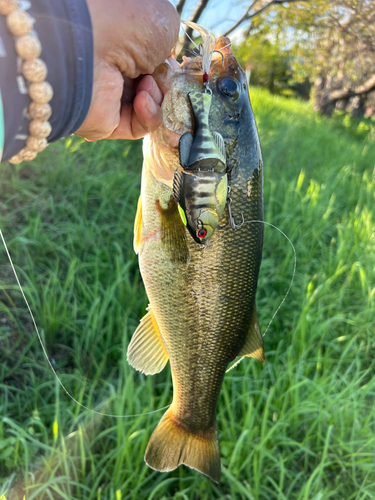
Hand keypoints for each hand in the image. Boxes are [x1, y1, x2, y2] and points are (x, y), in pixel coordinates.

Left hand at [75, 0, 179, 140]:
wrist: (85, 44)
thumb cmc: (121, 21)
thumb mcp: (160, 21)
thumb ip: (169, 42)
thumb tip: (166, 65)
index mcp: (119, 42)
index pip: (150, 61)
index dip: (166, 65)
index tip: (171, 63)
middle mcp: (110, 69)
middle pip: (152, 85)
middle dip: (164, 83)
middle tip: (165, 76)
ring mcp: (107, 97)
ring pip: (149, 107)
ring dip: (157, 96)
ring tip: (146, 83)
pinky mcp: (106, 123)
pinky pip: (138, 126)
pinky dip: (149, 115)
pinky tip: (141, 99)